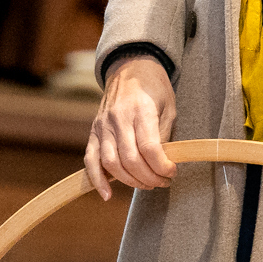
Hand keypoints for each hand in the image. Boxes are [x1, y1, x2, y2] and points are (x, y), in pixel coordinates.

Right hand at [85, 53, 176, 198]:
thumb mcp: (169, 105)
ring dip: (130, 181)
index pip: (149, 147)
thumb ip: (163, 134)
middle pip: (130, 159)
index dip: (162, 166)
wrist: (130, 67)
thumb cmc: (154, 87)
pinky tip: (107, 194)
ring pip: (111, 163)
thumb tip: (161, 163)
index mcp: (140, 109)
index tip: (172, 172)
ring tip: (146, 184)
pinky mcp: (93, 131)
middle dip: (149, 178)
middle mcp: (118, 118)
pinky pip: (91, 160)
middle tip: (162, 182)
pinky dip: (97, 180)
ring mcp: (103, 125)